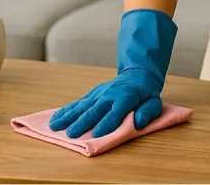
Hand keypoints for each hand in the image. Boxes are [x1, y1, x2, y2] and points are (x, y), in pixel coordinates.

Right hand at [48, 8, 176, 138]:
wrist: (136, 74)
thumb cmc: (146, 93)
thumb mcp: (154, 102)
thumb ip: (148, 112)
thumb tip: (139, 122)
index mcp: (125, 98)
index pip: (115, 113)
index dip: (106, 123)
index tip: (96, 134)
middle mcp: (109, 95)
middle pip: (94, 111)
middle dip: (82, 123)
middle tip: (70, 134)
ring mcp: (98, 94)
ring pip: (82, 107)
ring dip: (68, 117)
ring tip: (55, 126)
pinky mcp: (91, 95)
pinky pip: (78, 104)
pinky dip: (66, 111)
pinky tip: (55, 118)